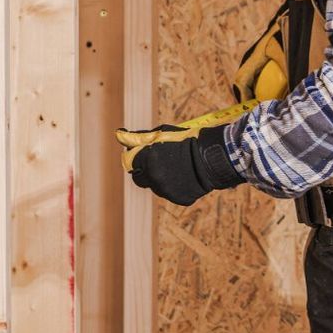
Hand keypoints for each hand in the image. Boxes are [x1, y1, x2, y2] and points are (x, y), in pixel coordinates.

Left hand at [129, 124, 244, 206]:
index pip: (129, 162)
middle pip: (139, 178)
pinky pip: (171, 193)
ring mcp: (166, 191)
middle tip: (160, 160)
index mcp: (147, 161)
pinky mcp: (179, 198)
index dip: (136, 156)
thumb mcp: (162, 133)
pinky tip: (185, 175)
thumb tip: (119, 135)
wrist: (214, 156)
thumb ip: (139, 137)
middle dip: (145, 170)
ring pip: (156, 186)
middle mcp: (154, 179)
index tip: (144, 152)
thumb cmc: (187, 140)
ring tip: (178, 166)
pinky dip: (175, 185)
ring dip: (161, 178)